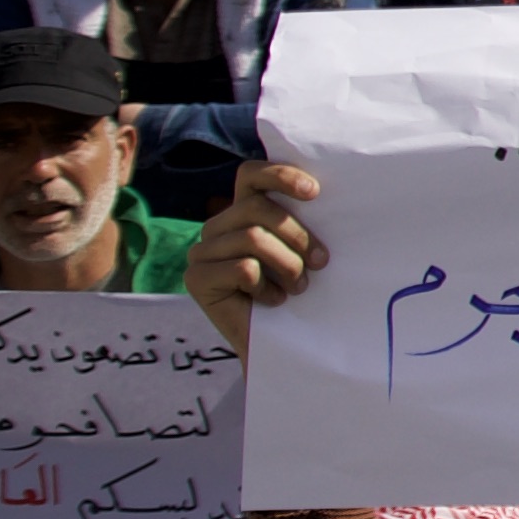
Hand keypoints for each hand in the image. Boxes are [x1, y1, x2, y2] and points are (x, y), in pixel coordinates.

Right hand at [188, 161, 331, 353]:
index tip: (315, 193)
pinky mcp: (196, 279)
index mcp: (242, 212)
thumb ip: (300, 219)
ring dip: (288, 264)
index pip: (251, 175)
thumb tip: (322, 191)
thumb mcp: (302, 248)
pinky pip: (242, 268)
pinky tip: (272, 301)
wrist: (282, 343)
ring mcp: (201, 253)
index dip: (281, 175)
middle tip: (321, 262)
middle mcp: (216, 227)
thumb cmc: (297, 290)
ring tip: (299, 286)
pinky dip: (267, 287)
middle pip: (257, 208)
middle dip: (298, 234)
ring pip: (252, 238)